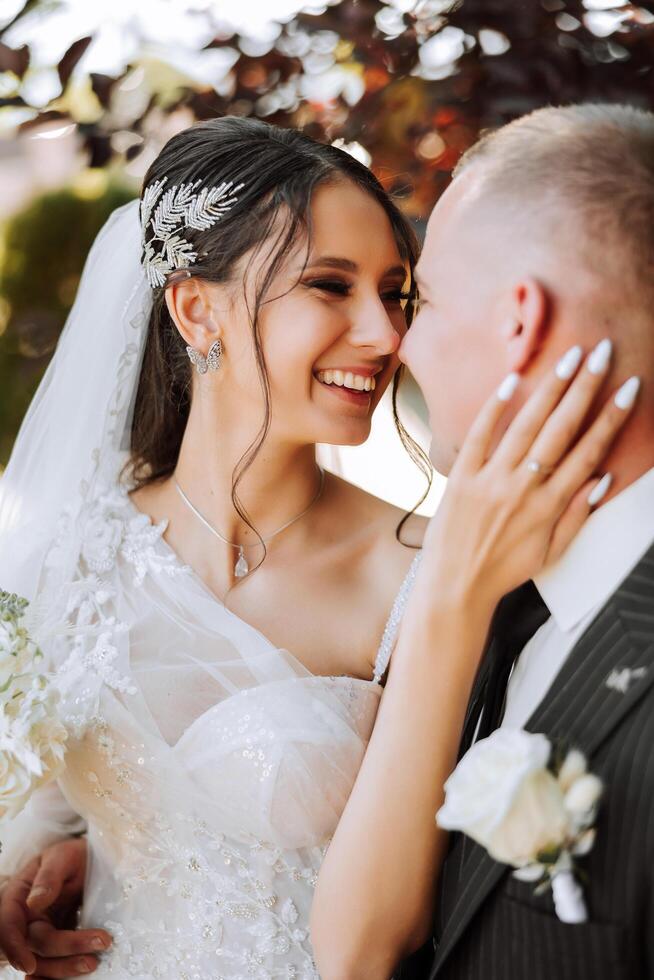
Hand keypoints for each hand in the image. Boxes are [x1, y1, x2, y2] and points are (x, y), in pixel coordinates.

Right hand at [0, 838, 111, 976]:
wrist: (90, 860)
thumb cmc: (72, 855)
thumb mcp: (62, 856)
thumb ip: (48, 877)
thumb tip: (33, 902)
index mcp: (18, 897)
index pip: (8, 926)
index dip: (14, 948)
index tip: (28, 965)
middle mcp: (26, 919)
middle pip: (35, 946)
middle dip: (65, 951)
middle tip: (101, 941)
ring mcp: (43, 932)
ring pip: (46, 961)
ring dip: (68, 966)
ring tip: (96, 960)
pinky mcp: (60, 942)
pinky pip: (57, 963)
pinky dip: (65, 973)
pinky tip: (80, 974)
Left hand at [422, 342, 638, 613]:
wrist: (455, 586)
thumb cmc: (505, 570)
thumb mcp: (552, 552)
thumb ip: (578, 516)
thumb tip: (604, 479)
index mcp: (550, 505)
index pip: (589, 452)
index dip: (611, 417)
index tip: (628, 387)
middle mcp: (523, 487)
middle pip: (561, 429)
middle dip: (585, 388)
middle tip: (602, 352)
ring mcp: (490, 480)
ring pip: (526, 426)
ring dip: (550, 388)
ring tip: (569, 357)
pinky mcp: (461, 477)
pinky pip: (478, 436)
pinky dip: (494, 408)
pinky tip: (513, 380)